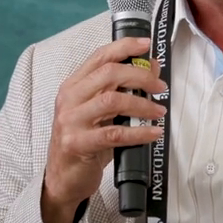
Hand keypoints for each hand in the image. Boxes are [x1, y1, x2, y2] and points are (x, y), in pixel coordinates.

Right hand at [41, 37, 166, 222]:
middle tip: (160, 86)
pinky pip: (114, 134)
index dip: (125, 47)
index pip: (100, 56)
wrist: (63, 178)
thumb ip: (121, 90)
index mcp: (73, 85)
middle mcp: (69, 99)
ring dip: (142, 103)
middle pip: (109, 74)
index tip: (146, 45)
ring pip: (112, 101)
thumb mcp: (102, 113)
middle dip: (140, 76)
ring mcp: (71, 121)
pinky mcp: (77, 144)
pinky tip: (154, 133)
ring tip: (159, 110)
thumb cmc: (85, 141)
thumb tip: (151, 68)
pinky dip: (139, 132)